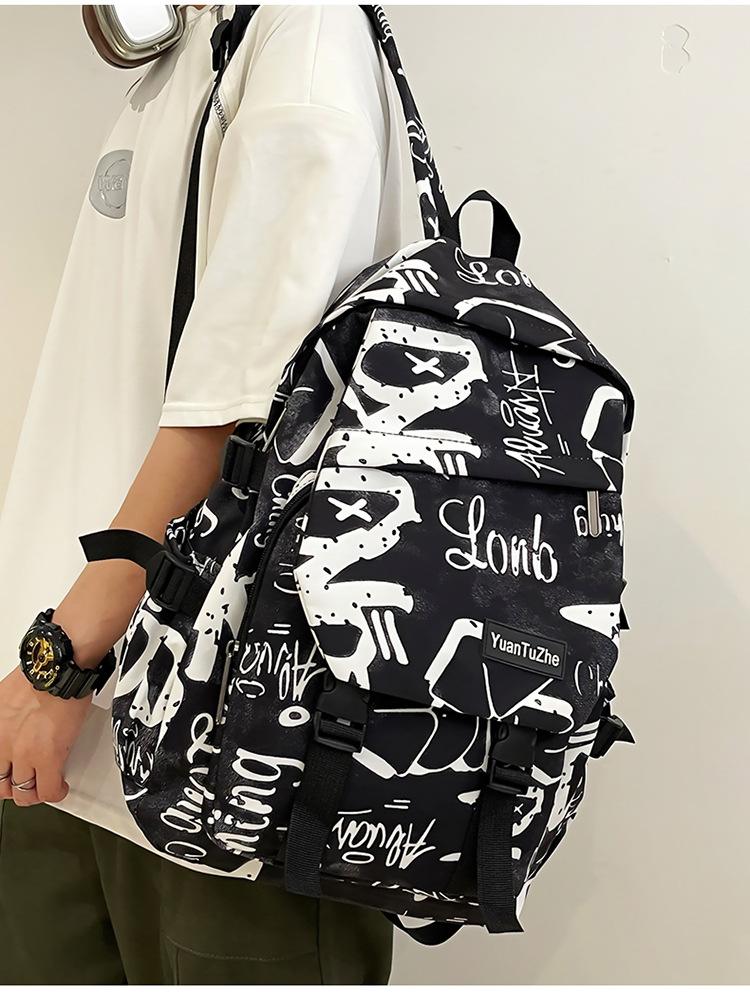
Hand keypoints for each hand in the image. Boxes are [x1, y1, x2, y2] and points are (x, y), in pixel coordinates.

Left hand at [0, 664, 91, 806]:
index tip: (8, 774)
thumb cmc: (39, 675)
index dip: (1, 777)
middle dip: (13, 788)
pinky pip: (48, 791)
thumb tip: (11, 724)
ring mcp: (24, 754)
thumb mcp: (4, 698)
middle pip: (2, 784)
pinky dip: (55, 793)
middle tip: (24, 784)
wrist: (58, 669)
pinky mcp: (49, 757)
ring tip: (44, 786)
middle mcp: (2, 746)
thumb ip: (4, 720)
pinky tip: (60, 787)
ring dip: (34, 793)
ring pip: (24, 792)